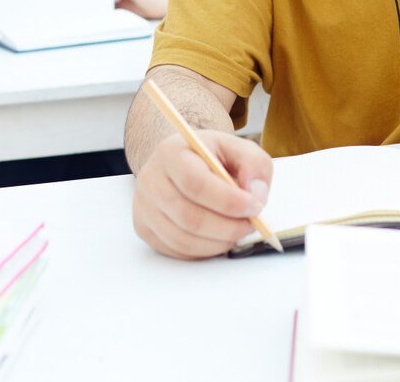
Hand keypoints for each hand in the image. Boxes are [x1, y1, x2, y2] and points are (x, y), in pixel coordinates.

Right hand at [133, 130, 272, 259]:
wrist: (181, 163)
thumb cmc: (211, 157)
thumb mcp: (238, 149)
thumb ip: (254, 165)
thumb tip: (255, 194)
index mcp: (172, 152)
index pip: (196, 183)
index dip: (228, 201)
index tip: (255, 207)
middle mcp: (151, 179)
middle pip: (189, 217)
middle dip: (228, 227)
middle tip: (251, 225)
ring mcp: (144, 206)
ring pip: (184, 239)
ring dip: (219, 242)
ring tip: (237, 231)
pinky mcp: (144, 228)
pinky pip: (177, 251)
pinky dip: (204, 250)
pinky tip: (218, 237)